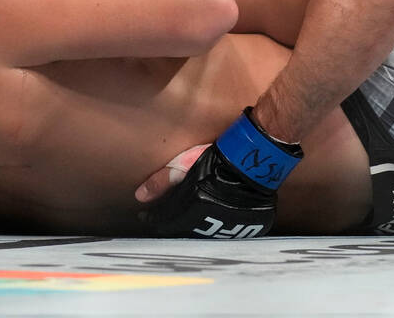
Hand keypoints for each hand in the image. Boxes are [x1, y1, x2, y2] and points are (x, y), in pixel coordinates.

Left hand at [137, 108, 302, 238]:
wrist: (253, 160)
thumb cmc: (218, 158)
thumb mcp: (186, 163)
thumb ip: (162, 181)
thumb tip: (140, 196)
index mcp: (190, 209)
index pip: (164, 219)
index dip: (153, 218)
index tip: (146, 216)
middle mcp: (207, 223)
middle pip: (182, 230)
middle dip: (171, 225)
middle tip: (164, 220)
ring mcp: (227, 227)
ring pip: (203, 234)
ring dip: (193, 229)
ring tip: (185, 221)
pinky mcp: (244, 228)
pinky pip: (226, 234)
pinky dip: (217, 229)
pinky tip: (211, 223)